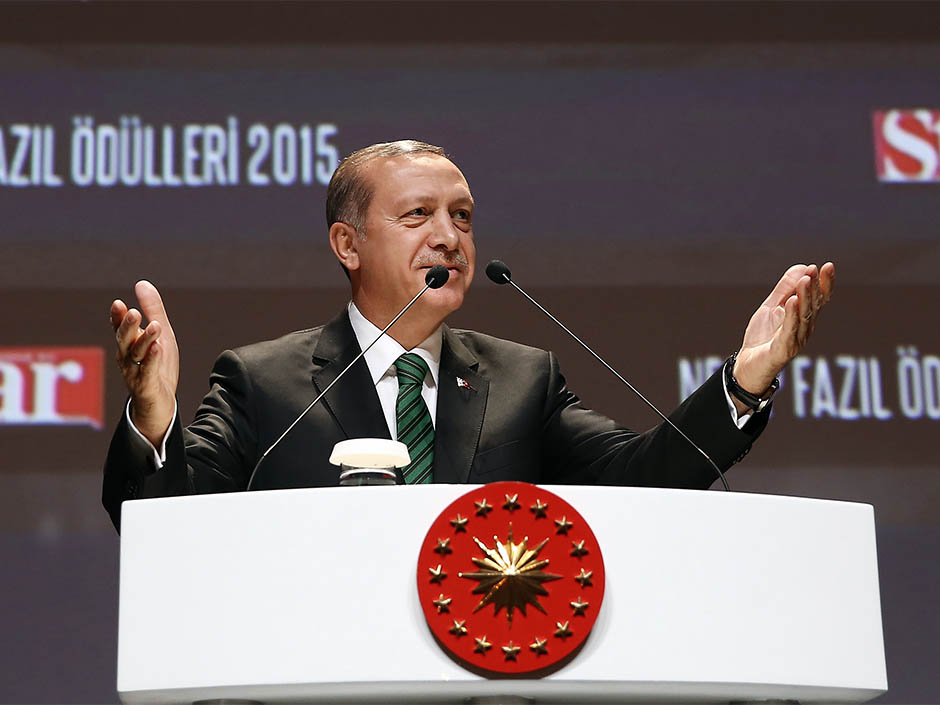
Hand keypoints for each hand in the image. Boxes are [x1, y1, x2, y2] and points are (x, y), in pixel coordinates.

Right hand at [110, 281, 178, 445]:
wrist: (160, 401)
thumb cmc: (158, 364)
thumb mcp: (160, 334)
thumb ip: (153, 310)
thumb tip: (141, 283)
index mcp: (128, 343)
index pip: (119, 327)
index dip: (118, 317)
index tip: (119, 304)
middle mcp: (127, 356)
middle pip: (124, 339)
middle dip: (128, 326)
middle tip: (133, 312)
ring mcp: (134, 371)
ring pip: (136, 354)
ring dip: (145, 339)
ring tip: (155, 326)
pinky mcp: (145, 385)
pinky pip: (147, 370)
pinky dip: (152, 359)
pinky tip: (158, 347)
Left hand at [733, 263, 834, 403]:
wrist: (747, 364)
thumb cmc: (762, 337)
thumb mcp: (771, 307)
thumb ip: (785, 289)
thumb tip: (802, 267)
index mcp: (803, 317)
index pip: (819, 298)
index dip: (825, 283)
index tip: (828, 266)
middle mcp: (804, 328)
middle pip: (813, 305)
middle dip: (815, 286)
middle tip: (815, 268)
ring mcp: (796, 339)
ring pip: (804, 315)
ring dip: (806, 296)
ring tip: (805, 279)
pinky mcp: (784, 349)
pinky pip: (790, 330)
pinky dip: (792, 315)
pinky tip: (793, 301)